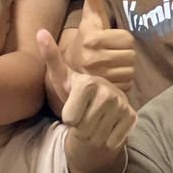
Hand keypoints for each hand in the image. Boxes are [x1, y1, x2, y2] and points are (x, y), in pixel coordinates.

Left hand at [38, 30, 134, 152]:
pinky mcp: (132, 118)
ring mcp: (122, 105)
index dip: (68, 116)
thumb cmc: (76, 90)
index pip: (70, 118)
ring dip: (91, 134)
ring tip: (93, 120)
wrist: (100, 104)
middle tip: (83, 114)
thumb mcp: (61, 77)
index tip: (73, 106)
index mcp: (88, 82)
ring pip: (96, 137)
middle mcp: (108, 92)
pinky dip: (106, 140)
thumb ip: (51, 56)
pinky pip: (111, 142)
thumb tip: (40, 31)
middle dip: (79, 126)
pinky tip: (106, 127)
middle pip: (82, 129)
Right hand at [58, 0, 135, 98]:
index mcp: (92, 39)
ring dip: (124, 69)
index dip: (122, 40)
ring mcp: (98, 77)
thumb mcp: (90, 17)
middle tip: (110, 54)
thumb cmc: (85, 39)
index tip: (109, 42)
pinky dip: (122, 83)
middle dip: (124, 54)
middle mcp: (93, 59)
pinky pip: (127, 85)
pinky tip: (110, 79)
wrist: (67, 69)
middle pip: (131, 55)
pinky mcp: (102, 91)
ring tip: (110, 67)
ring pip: (130, 71)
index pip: (128, 39)